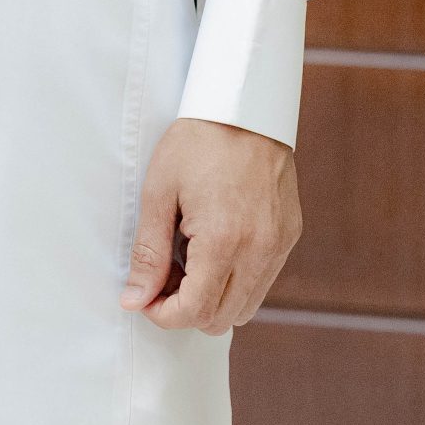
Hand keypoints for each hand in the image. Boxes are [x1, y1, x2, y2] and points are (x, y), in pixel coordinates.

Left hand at [119, 115, 300, 331]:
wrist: (245, 105)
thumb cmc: (197, 141)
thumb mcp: (159, 192)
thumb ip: (148, 253)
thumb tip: (135, 299)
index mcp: (224, 241)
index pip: (195, 312)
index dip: (163, 315)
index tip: (145, 296)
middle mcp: (259, 250)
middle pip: (221, 319)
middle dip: (186, 310)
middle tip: (164, 275)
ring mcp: (279, 245)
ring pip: (246, 306)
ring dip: (213, 299)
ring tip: (189, 261)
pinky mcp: (290, 235)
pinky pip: (263, 281)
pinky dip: (236, 281)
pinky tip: (215, 249)